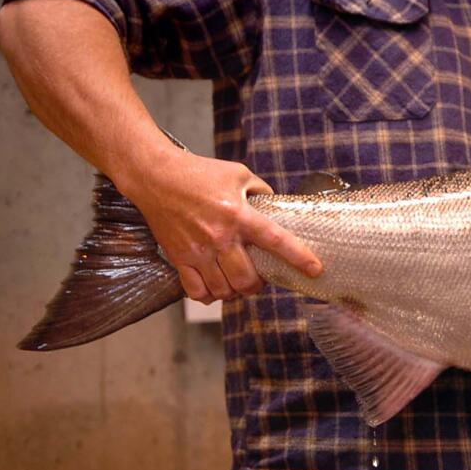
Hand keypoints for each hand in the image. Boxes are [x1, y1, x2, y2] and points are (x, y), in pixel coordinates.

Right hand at [119, 150, 322, 303]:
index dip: (299, 258)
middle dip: (259, 285)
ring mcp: (197, 251)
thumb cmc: (199, 173)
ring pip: (224, 290)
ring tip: (238, 284)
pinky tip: (216, 288)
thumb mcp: (238, 174)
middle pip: (247, 279)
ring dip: (236, 292)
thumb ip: (262, 191)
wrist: (155, 177)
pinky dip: (210, 296)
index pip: (276, 241)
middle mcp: (219, 237)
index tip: (316, 270)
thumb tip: (278, 208)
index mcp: (239, 214)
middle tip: (261, 279)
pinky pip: (197, 292)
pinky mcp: (179, 258)